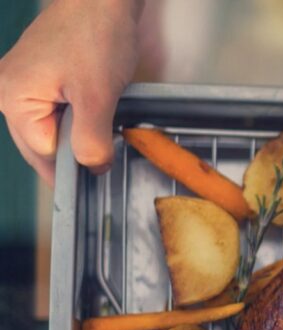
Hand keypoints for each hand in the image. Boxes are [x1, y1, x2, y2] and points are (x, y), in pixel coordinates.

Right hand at [0, 0, 141, 185]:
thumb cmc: (95, 36)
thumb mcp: (97, 96)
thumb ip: (92, 139)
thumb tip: (94, 170)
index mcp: (13, 99)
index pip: (43, 155)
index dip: (75, 166)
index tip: (100, 174)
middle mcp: (8, 92)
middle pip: (42, 145)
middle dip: (74, 154)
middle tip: (107, 159)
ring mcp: (23, 83)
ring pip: (52, 130)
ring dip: (78, 137)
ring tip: (104, 130)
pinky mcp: (40, 77)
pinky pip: (57, 112)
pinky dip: (78, 120)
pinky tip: (97, 118)